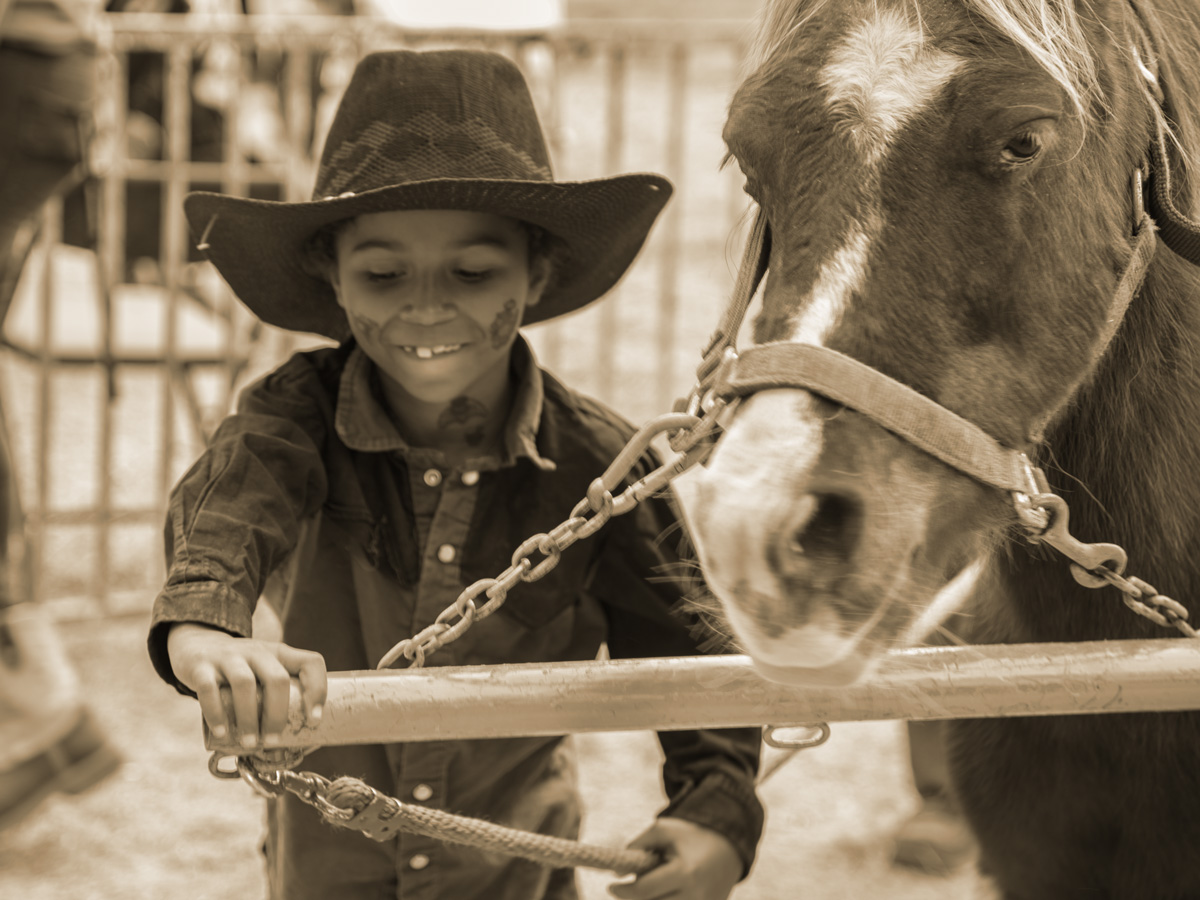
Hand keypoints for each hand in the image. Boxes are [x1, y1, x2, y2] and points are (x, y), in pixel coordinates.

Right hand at [167, 623, 325, 748]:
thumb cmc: (240, 670)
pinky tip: (222, 732)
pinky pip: (209, 688)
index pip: (311, 662)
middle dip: (277, 715)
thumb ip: (275, 697)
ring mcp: (228, 656)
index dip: (318, 691)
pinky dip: (216, 713)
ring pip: (244, 684)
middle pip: (276, 679)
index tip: (313, 722)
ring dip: (248, 718)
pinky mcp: (201, 666)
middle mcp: (257, 651)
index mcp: (279, 653)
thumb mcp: (263, 672)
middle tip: (273, 741)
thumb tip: (287, 746)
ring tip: (249, 743)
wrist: (197, 646)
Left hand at [609, 817, 742, 899]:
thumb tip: (617, 874)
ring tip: (648, 886)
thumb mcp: (663, 830)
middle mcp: (695, 896)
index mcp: (685, 873)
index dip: (623, 891)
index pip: (644, 890)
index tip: (610, 885)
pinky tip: (662, 892)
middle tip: (628, 886)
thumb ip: (637, 845)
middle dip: (634, 897)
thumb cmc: (691, 836)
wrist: (729, 848)